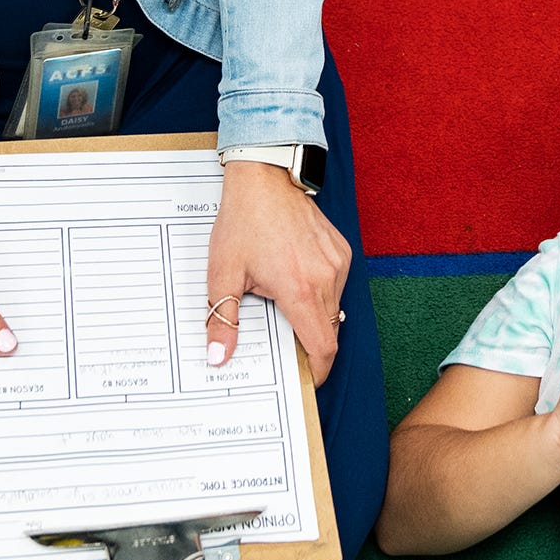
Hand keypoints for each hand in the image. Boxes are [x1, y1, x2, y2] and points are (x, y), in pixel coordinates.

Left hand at [205, 160, 351, 383]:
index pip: (323, 347)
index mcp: (298, 289)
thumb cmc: (243, 222)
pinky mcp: (341, 251)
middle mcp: (325, 278)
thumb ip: (222, 319)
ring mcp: (337, 263)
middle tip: (284, 344)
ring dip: (314, 316)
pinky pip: (336, 285)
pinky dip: (320, 293)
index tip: (306, 380)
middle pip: (329, 331)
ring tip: (284, 304)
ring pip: (334, 309)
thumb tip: (218, 357)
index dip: (317, 371)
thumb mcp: (223, 272)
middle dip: (310, 345)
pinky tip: (295, 279)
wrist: (264, 178)